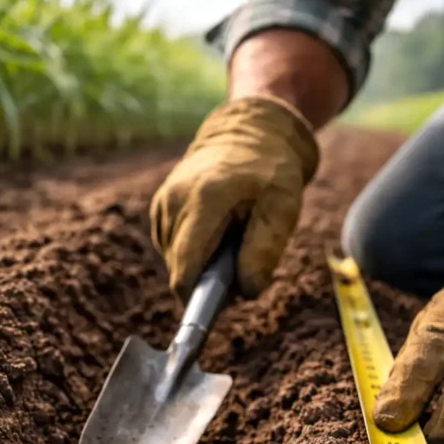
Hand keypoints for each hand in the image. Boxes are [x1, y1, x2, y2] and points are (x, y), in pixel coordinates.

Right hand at [150, 96, 317, 300]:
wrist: (250, 133)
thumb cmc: (271, 173)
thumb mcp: (283, 209)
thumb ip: (264, 251)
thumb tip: (246, 292)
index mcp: (204, 200)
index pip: (185, 267)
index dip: (196, 298)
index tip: (216, 310)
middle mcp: (175, 201)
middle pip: (179, 268)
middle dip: (207, 281)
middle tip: (240, 267)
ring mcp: (163, 202)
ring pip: (174, 260)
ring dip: (201, 265)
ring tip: (229, 243)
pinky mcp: (160, 207)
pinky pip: (171, 247)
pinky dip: (193, 251)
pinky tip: (214, 235)